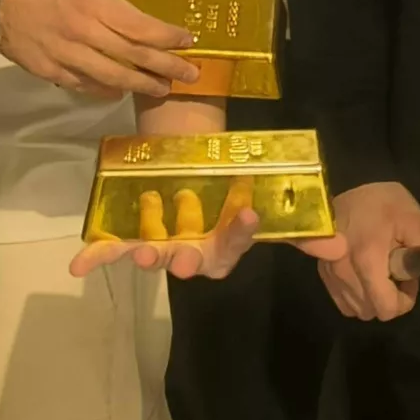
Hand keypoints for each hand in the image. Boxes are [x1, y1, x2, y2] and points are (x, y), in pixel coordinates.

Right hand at [0, 0, 247, 97]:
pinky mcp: (49, 71)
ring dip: (143, 85)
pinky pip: (85, 86)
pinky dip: (107, 90)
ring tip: (163, 88)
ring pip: (113, 78)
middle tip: (191, 74)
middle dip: (167, 68)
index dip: (168, 38)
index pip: (141, 27)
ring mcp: (64, 56)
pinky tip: (122, 90)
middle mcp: (82, 32)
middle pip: (134, 57)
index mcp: (91, 1)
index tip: (188, 41)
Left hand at [71, 181, 352, 280]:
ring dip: (149, 257)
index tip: (247, 212)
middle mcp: (192, 250)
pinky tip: (77, 263)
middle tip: (184, 257)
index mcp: (224, 244)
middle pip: (192, 261)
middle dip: (188, 260)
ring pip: (155, 255)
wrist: (192, 157)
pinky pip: (111, 250)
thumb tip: (342, 247)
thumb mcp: (266, 199)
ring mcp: (160, 241)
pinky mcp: (132, 233)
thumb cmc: (231, 185)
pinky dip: (94, 256)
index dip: (241, 232)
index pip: (236, 244)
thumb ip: (299, 229)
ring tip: (147, 255)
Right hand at [318, 181, 419, 320]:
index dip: (404, 301)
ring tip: (381, 272)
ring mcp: (330, 273)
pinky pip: (344, 302)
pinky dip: (358, 296)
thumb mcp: (414, 220)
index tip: (409, 279)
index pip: (385, 308)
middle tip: (397, 272)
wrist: (347, 183)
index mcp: (367, 259)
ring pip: (357, 310)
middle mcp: (343, 271)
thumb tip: (413, 277)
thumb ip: (419, 254)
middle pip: (371, 312)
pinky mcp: (323, 272)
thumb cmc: (384, 202)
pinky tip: (365, 275)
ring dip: (373, 299)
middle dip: (390, 299)